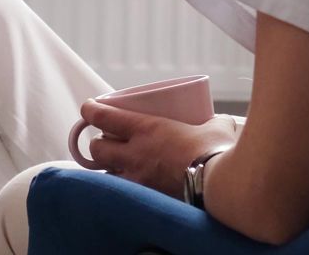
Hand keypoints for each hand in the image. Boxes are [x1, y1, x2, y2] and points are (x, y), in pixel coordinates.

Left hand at [78, 101, 239, 199]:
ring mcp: (139, 181)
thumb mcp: (214, 128)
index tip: (89, 107)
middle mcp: (135, 155)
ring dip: (110, 169)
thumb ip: (213, 121)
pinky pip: (126, 194)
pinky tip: (135, 189)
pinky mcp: (148, 201)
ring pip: (108, 175)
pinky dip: (126, 190)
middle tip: (108, 140)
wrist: (219, 187)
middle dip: (98, 144)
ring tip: (121, 166)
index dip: (90, 111)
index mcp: (146, 130)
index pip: (104, 117)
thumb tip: (220, 122)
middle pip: (98, 149)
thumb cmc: (215, 153)